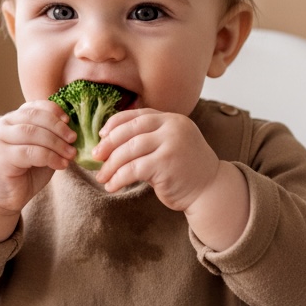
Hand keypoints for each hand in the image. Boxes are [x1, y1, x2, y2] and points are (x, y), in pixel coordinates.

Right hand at [0, 101, 75, 243]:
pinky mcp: (0, 158)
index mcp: (11, 120)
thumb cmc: (22, 174)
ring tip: (70, 154)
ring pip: (32, 133)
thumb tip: (73, 131)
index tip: (69, 120)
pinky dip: (50, 157)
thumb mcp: (39, 151)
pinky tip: (61, 165)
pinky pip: (29, 152)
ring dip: (56, 143)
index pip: (33, 107)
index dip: (53, 110)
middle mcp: (2, 126)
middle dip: (57, 127)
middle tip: (73, 139)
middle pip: (34, 117)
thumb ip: (50, 138)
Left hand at [93, 109, 219, 211]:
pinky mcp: (166, 164)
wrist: (209, 190)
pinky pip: (133, 169)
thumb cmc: (184, 170)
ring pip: (129, 150)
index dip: (115, 123)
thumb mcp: (170, 145)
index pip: (137, 115)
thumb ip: (149, 138)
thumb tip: (109, 140)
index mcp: (172, 119)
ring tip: (101, 177)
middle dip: (108, 144)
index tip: (101, 135)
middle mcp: (172, 127)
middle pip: (130, 130)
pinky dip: (118, 178)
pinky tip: (112, 186)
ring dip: (110, 165)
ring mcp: (171, 144)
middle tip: (95, 157)